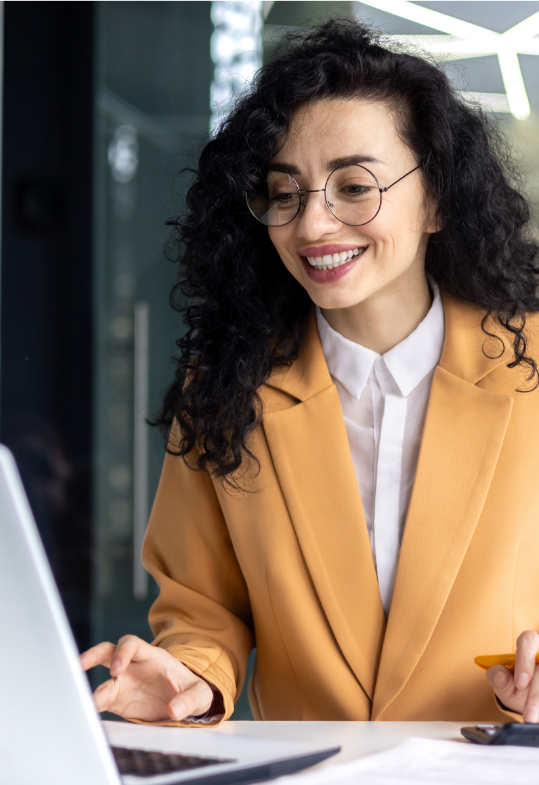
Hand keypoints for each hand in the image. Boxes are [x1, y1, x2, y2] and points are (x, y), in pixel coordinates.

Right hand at [80, 635, 213, 721]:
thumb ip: (189, 699)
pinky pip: (102, 701)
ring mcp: (124, 683)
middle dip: (93, 655)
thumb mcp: (199, 693)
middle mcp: (133, 666)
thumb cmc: (191, 690)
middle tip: (82, 665)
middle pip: (108, 652)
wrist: (185, 703)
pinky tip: (88, 714)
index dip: (122, 652)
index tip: (117, 669)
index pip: (131, 644)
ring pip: (102, 679)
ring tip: (87, 703)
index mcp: (151, 657)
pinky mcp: (119, 700)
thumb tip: (175, 709)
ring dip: (92, 689)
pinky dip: (94, 706)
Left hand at [487, 631, 538, 722]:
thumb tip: (500, 675)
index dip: (525, 661)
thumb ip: (497, 678)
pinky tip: (538, 717)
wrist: (532, 701)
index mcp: (529, 646)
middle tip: (529, 714)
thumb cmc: (518, 686)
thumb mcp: (504, 685)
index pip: (528, 641)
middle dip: (536, 694)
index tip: (520, 683)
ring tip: (533, 719)